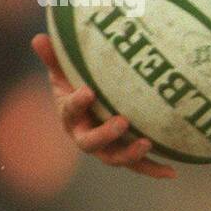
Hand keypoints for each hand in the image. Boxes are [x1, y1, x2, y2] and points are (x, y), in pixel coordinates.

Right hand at [32, 33, 177, 178]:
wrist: (91, 107)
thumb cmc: (77, 85)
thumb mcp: (65, 71)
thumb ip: (54, 58)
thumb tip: (38, 38)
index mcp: (70, 116)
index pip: (70, 110)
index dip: (77, 102)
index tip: (87, 91)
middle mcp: (85, 136)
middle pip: (90, 143)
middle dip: (105, 134)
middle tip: (121, 122)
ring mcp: (106, 148)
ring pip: (114, 158)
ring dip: (130, 154)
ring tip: (147, 144)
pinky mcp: (125, 154)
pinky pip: (139, 165)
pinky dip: (153, 169)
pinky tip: (172, 173)